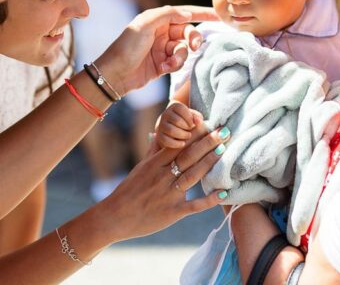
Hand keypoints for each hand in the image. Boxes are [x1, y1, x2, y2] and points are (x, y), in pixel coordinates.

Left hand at [94, 5, 217, 94]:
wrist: (116, 73)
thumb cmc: (127, 46)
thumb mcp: (145, 24)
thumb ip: (167, 14)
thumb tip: (188, 14)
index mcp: (158, 19)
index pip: (185, 13)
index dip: (203, 13)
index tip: (219, 16)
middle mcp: (162, 32)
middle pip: (188, 32)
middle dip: (193, 39)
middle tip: (195, 46)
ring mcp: (163, 49)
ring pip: (184, 49)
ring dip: (180, 56)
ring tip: (168, 62)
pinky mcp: (164, 64)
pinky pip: (178, 62)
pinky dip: (174, 65)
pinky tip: (163, 68)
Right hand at [96, 122, 230, 242]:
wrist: (115, 216)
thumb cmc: (129, 190)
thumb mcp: (141, 167)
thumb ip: (153, 150)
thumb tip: (159, 131)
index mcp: (155, 164)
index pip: (177, 144)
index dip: (194, 133)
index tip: (208, 123)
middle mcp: (162, 176)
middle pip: (188, 156)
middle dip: (207, 143)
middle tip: (224, 132)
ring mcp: (168, 194)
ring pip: (192, 176)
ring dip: (209, 163)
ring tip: (224, 151)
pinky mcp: (173, 212)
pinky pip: (194, 205)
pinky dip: (210, 200)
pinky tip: (224, 193)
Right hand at [154, 102, 202, 148]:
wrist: (173, 128)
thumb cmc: (186, 121)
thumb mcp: (192, 116)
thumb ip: (197, 117)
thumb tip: (198, 122)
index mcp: (174, 106)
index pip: (180, 109)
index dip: (189, 117)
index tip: (192, 124)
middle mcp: (165, 114)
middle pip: (177, 120)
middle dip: (186, 127)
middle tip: (191, 131)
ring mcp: (161, 125)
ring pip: (171, 130)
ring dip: (182, 135)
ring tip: (188, 136)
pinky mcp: (159, 136)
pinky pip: (166, 140)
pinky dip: (176, 144)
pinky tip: (183, 143)